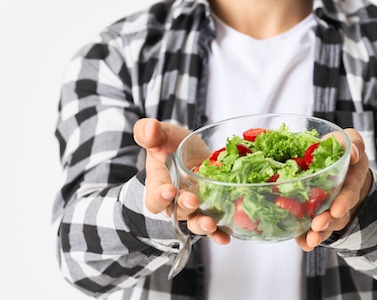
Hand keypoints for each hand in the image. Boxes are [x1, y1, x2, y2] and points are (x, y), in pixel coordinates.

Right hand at [133, 118, 230, 244]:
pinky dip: (220, 233)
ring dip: (202, 225)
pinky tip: (226, 236)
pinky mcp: (211, 211)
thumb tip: (149, 127)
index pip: (154, 198)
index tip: (168, 190)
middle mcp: (175, 203)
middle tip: (192, 200)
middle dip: (185, 207)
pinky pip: (215, 227)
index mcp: (159, 187)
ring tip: (210, 223)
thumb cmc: (170, 148)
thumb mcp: (160, 137)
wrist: (190, 154)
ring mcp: (194, 210)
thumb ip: (150, 133)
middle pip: (178, 212)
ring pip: (196, 222)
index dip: (159, 196)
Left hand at [295, 129, 371, 251]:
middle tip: (319, 224)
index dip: (345, 201)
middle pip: (340, 212)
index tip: (337, 210)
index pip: (351, 189)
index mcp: (353, 176)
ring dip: (320, 232)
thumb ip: (353, 144)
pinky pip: (313, 230)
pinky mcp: (316, 215)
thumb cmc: (340, 149)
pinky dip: (307, 238)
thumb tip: (352, 153)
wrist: (337, 164)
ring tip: (311, 238)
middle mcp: (345, 195)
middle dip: (329, 220)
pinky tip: (303, 243)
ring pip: (328, 223)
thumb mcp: (350, 141)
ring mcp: (332, 207)